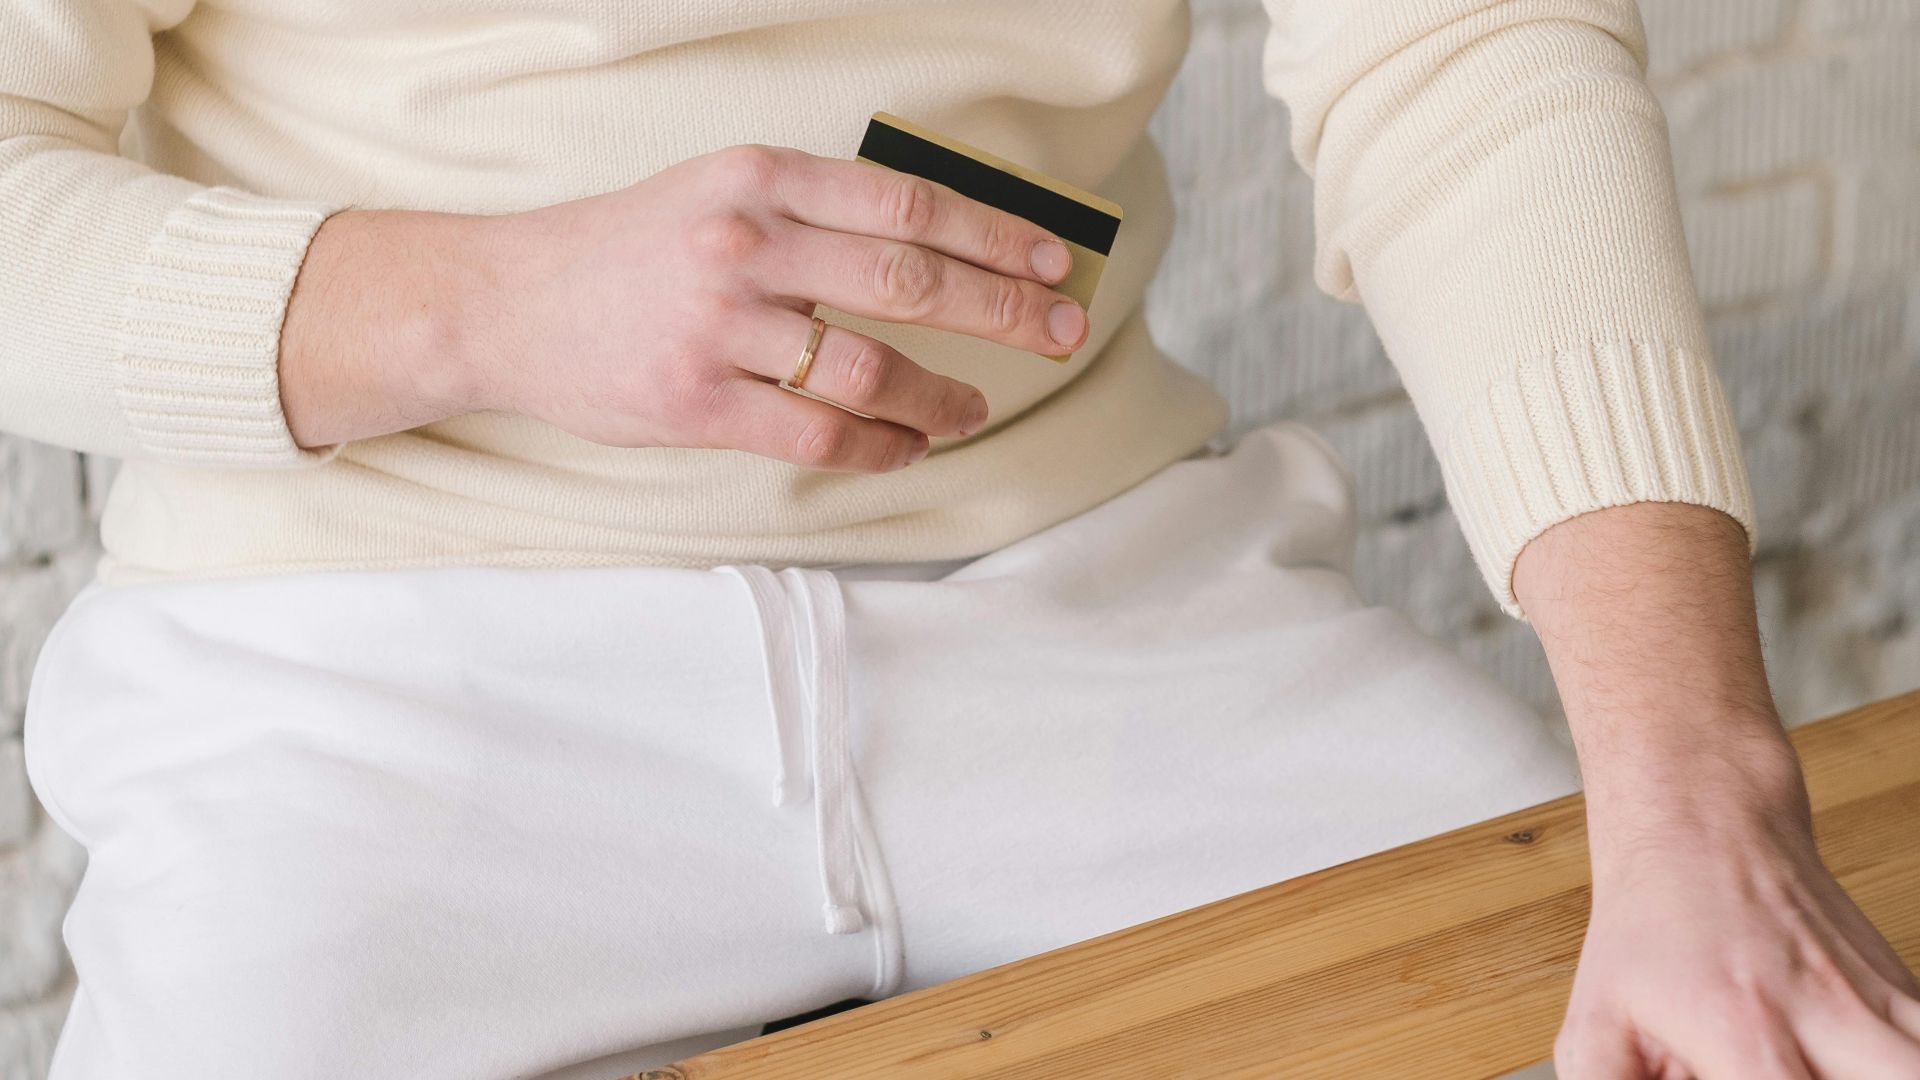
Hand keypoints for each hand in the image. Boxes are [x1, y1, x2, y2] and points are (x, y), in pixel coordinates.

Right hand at [281, 144, 1088, 469]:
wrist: (503, 303)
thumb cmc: (626, 250)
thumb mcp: (717, 194)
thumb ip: (813, 214)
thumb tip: (937, 251)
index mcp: (759, 178)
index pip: (908, 203)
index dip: (996, 235)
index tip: (1055, 259)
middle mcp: (745, 243)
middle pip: (911, 281)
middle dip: (1006, 312)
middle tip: (1063, 333)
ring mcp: (718, 326)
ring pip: (871, 369)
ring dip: (944, 396)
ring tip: (975, 409)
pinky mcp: (695, 404)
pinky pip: (819, 436)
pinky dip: (882, 447)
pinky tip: (909, 447)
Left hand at [1556, 748, 1919, 1078]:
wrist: (1709, 831)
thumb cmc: (1650, 933)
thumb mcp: (1599, 1025)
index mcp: (1747, 1034)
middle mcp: (1832, 1021)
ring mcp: (1885, 1008)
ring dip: (1892, 1076)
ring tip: (1834, 1071)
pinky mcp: (1910, 997)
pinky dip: (1902, 1061)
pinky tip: (1859, 1061)